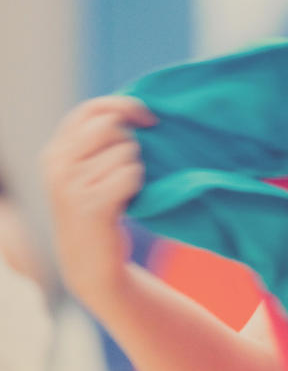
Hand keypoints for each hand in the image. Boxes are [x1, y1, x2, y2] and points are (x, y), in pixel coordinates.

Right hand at [43, 96, 155, 309]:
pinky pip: (131, 174)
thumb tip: (133, 108)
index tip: (148, 118)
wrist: (90, 264)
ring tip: (120, 191)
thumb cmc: (99, 208)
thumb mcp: (86, 170)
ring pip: (125, 151)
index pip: (90, 109)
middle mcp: (57, 165)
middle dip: (130, 142)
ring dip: (135, 169)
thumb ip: (98, 140)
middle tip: (127, 167)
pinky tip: (125, 203)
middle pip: (111, 125)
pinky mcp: (92, 206)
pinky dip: (137, 186)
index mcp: (55, 152)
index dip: (123, 105)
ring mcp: (71, 186)